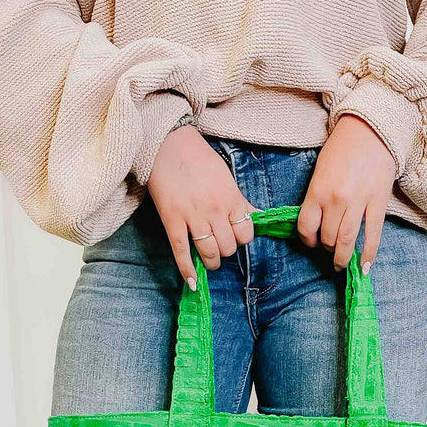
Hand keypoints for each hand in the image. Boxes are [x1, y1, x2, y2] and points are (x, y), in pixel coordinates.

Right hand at [147, 125, 259, 288]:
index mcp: (231, 199)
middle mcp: (215, 210)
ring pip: (209, 252)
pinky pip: (181, 251)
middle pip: (229, 246)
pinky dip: (187, 269)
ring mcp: (193, 216)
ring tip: (210, 260)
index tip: (234, 236)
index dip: (242, 239)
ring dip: (212, 261)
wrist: (168, 144)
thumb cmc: (199, 159)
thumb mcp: (227, 178)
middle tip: (219, 246)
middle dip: (226, 251)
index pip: (246, 233)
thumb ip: (240, 201)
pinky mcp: (172, 220)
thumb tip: (258, 216)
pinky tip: (192, 281)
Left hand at [297, 114, 396, 273]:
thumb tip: (317, 222)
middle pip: (328, 237)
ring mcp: (359, 203)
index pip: (306, 226)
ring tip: (342, 264)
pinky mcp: (378, 203)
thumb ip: (316, 197)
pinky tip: (365, 266)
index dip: (307, 239)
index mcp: (318, 190)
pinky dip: (369, 253)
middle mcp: (337, 200)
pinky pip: (373, 235)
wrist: (372, 130)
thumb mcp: (320, 170)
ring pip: (348, 240)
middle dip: (327, 248)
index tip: (311, 242)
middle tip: (329, 251)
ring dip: (343, 257)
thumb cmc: (342, 148)